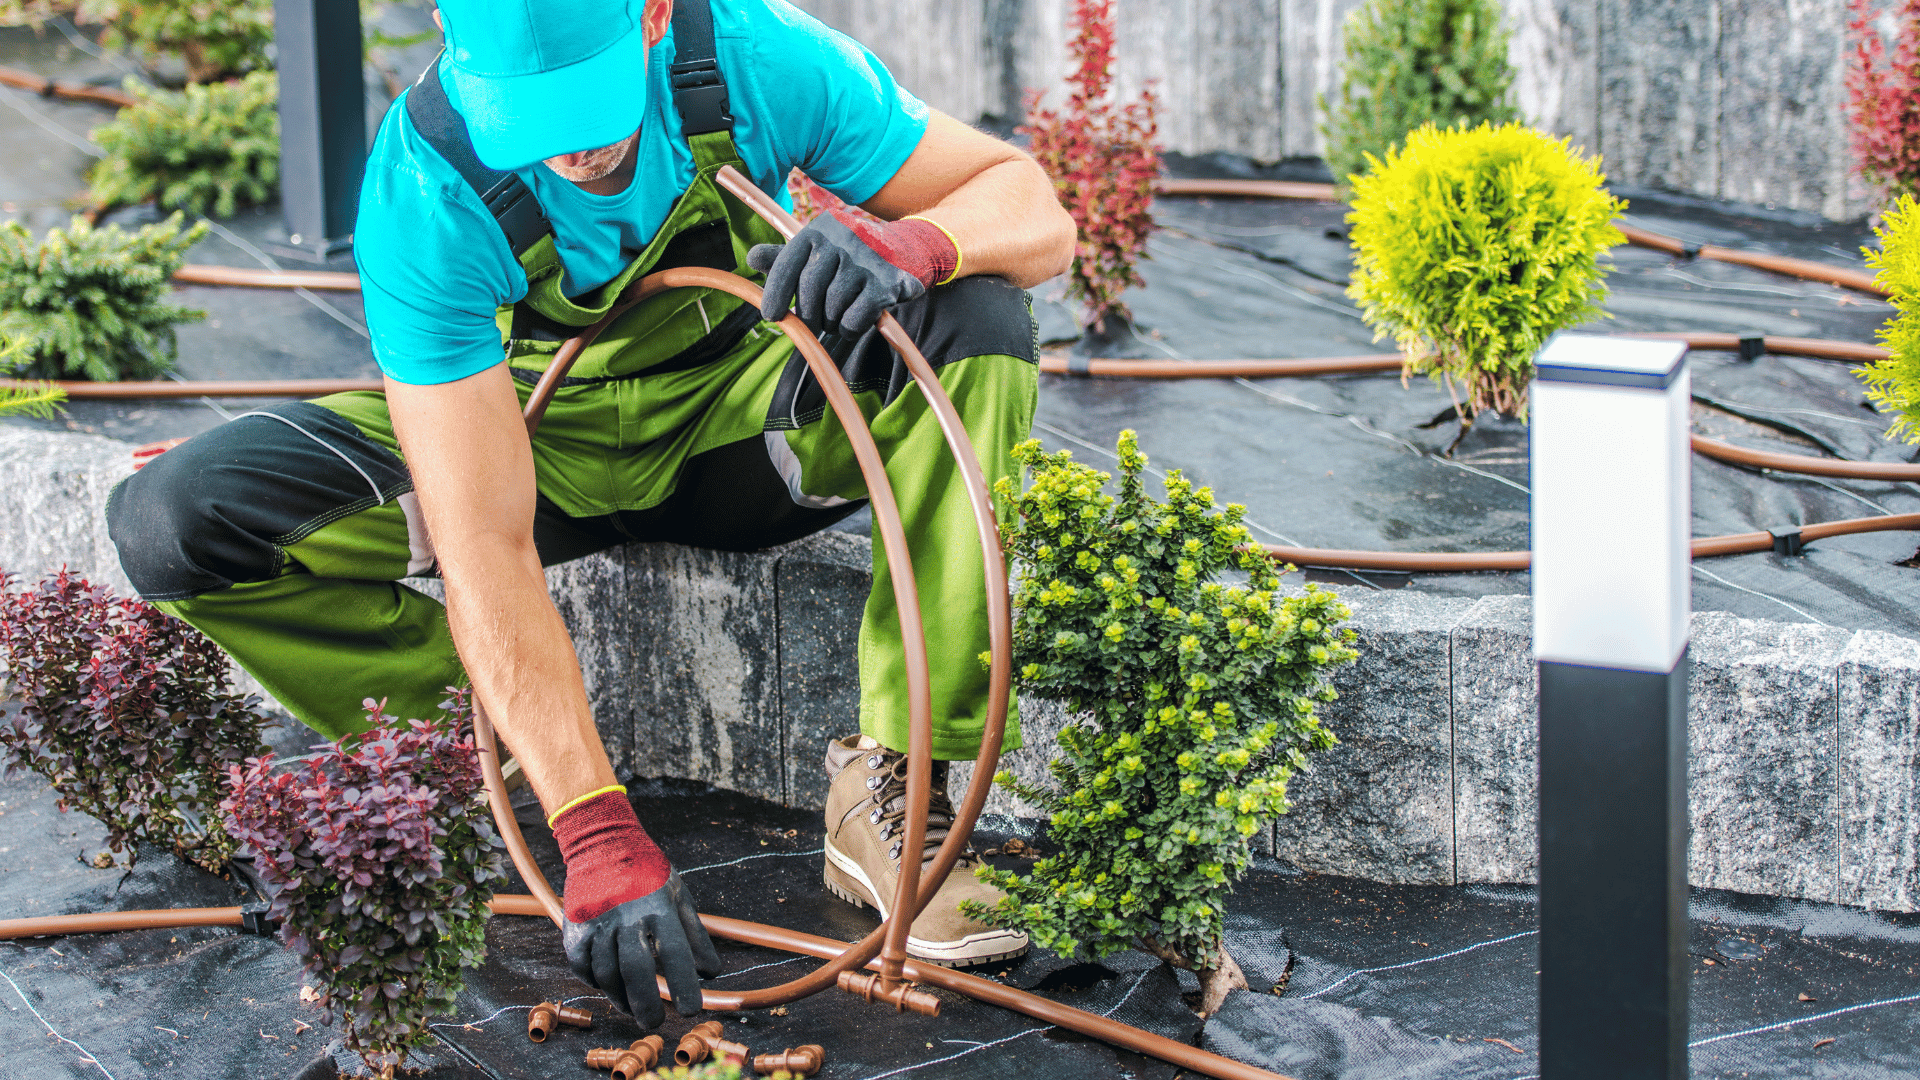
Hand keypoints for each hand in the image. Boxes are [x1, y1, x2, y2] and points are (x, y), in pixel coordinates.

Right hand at [551, 789, 720, 1025]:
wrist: (601, 842)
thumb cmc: (647, 872)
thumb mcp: (678, 895)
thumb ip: (695, 935)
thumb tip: (712, 973)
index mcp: (658, 905)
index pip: (675, 952)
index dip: (684, 985)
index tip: (691, 1011)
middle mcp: (626, 914)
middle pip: (636, 970)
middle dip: (646, 1004)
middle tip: (654, 1024)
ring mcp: (597, 920)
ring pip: (607, 973)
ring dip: (620, 997)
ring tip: (633, 1008)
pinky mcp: (574, 925)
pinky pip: (582, 965)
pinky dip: (596, 981)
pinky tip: (608, 986)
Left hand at [747, 208, 958, 335]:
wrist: (904, 251)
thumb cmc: (849, 256)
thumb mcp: (816, 251)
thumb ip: (784, 258)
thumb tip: (752, 258)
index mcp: (818, 231)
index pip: (787, 264)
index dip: (775, 293)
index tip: (771, 316)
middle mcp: (841, 240)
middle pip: (809, 290)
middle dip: (809, 314)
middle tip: (815, 320)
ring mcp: (865, 260)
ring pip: (832, 307)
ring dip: (832, 321)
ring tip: (839, 316)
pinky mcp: (885, 283)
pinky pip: (854, 319)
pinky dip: (850, 328)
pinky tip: (857, 320)